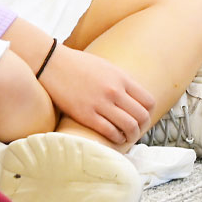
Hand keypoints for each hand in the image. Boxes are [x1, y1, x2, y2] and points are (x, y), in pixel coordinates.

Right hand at [37, 44, 154, 145]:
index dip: (149, 113)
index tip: (144, 118)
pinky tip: (114, 138)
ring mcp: (100, 103)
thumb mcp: (108, 68)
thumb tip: (133, 98)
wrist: (52, 63)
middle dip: (142, 127)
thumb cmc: (79, 65)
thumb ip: (122, 82)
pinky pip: (109, 131)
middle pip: (141, 116)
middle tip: (137, 131)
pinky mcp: (85, 114)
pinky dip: (116, 138)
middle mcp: (115, 91)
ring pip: (128, 126)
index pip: (148, 101)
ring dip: (131, 136)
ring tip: (127, 137)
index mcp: (123, 78)